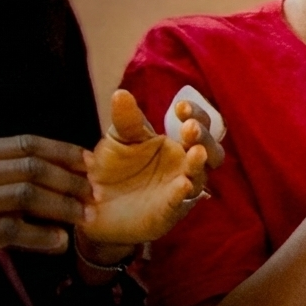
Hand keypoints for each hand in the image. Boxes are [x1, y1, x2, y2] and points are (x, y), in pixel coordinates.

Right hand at [0, 136, 93, 305]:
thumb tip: (55, 168)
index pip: (27, 143)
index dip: (64, 152)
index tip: (91, 164)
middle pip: (32, 167)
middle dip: (71, 180)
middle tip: (96, 194)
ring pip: (27, 195)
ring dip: (63, 206)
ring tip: (85, 217)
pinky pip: (12, 229)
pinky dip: (41, 235)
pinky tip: (58, 241)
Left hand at [78, 91, 213, 248]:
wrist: (94, 204)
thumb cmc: (114, 168)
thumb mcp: (118, 139)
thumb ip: (125, 120)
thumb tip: (120, 93)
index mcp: (177, 144)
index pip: (199, 124)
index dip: (196, 114)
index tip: (181, 107)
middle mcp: (185, 165)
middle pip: (211, 150)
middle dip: (204, 137)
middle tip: (190, 127)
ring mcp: (180, 190)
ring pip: (201, 176)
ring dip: (200, 164)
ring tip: (197, 152)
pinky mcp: (169, 212)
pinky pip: (181, 202)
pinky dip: (184, 193)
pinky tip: (183, 184)